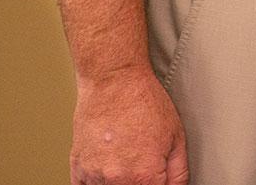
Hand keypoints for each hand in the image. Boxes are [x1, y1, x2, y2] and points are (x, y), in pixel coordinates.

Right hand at [69, 66, 186, 184]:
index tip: (156, 179)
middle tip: (140, 165)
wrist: (114, 81)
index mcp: (145, 176)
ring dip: (118, 183)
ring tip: (126, 160)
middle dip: (139, 183)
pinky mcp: (77, 168)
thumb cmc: (144, 102)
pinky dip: (96, 183)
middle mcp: (117, 180)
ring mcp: (94, 176)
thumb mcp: (176, 137)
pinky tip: (108, 167)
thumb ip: (178, 174)